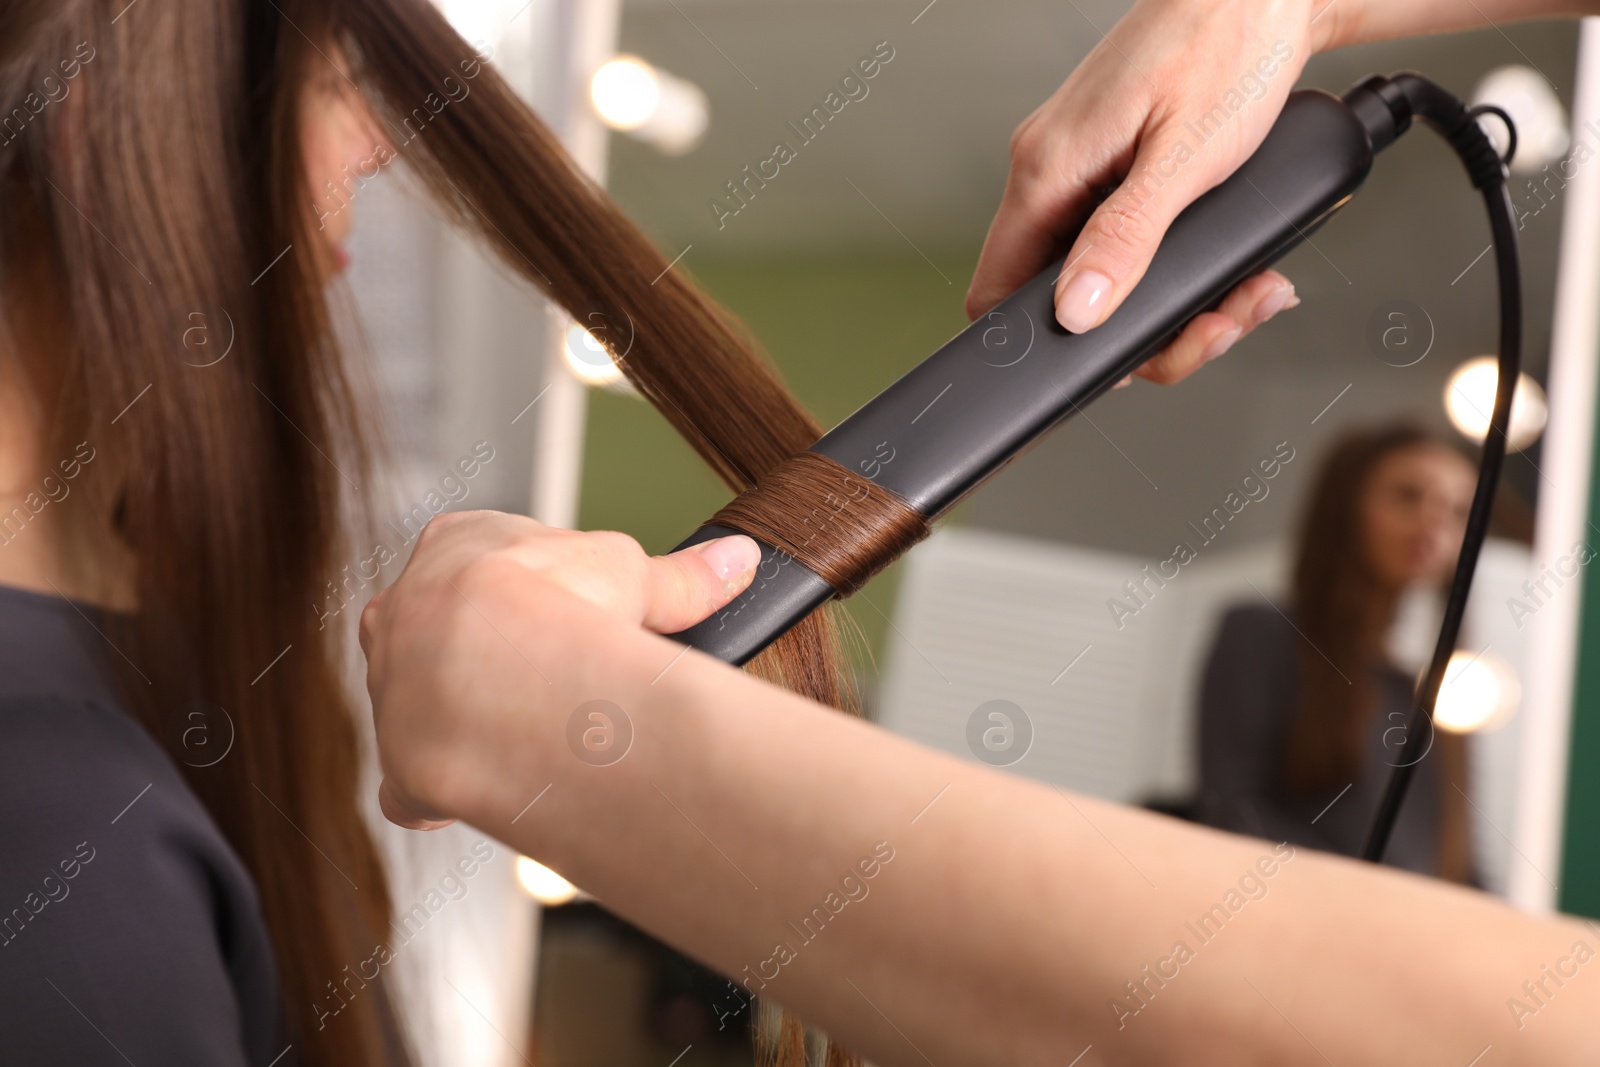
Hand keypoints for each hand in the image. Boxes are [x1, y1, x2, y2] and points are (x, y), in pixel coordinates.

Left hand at [358, 511, 759, 830]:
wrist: (497, 675)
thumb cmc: (558, 604)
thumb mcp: (634, 576)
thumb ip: (682, 576)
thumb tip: (738, 558)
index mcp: (457, 544)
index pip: (486, 557)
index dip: (533, 584)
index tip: (569, 610)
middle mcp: (405, 607)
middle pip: (442, 628)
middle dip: (487, 650)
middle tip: (546, 677)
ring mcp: (390, 681)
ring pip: (419, 696)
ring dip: (463, 715)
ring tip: (524, 738)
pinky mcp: (396, 752)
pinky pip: (406, 776)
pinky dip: (433, 794)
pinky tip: (476, 798)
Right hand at [967, 0, 1326, 383]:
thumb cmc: (1228, 43)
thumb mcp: (1185, 157)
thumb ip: (1126, 238)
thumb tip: (1076, 309)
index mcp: (1047, 169)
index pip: (997, 292)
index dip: (1046, 344)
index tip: (1117, 357)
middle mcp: (1052, 172)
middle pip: (1062, 300)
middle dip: (1146, 331)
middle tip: (1213, 327)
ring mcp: (1081, 170)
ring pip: (1103, 279)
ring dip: (1176, 305)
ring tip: (1244, 294)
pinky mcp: (1114, 167)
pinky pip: (1127, 243)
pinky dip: (1179, 267)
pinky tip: (1234, 264)